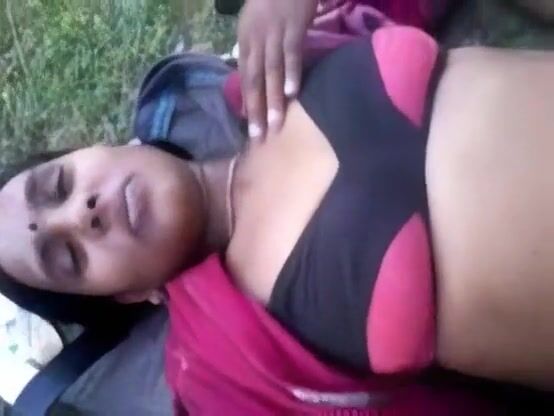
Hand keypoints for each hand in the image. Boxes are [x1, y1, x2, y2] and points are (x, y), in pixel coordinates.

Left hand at [238, 0, 317, 138]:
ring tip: (275, 124)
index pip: (245, 77)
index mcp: (245, 40)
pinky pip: (291, 53)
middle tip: (259, 136)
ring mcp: (274, 34)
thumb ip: (255, 48)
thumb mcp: (256, 23)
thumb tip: (256, 76)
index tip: (251, 127)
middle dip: (256, 110)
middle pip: (254, 80)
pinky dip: (291, 73)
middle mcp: (255, 40)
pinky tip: (292, 93)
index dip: (248, 103)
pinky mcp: (293, 26)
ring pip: (271, 72)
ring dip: (273, 100)